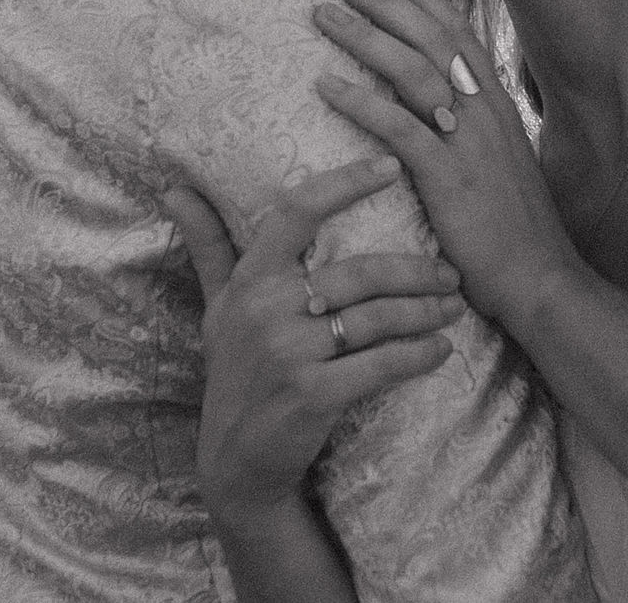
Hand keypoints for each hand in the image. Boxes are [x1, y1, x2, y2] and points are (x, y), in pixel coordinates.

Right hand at [161, 155, 462, 523]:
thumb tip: (174, 189)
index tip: (391, 167)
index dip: (345, 183)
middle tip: (451, 272)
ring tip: (454, 307)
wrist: (235, 461)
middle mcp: (267, 309)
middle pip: (361, 272)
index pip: (298, 211)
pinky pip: (381, 365)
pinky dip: (419, 356)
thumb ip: (209, 246)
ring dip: (426, 312)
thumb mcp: (217, 307)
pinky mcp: (314, 394)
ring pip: (377, 318)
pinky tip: (441, 351)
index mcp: (251, 279)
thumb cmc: (234, 370)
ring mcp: (290, 353)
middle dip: (417, 271)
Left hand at [313, 0, 579, 330]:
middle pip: (429, 37)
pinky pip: (398, 127)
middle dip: (383, 0)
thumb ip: (471, 122)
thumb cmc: (511, 224)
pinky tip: (325, 85)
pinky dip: (360, 101)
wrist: (539, 279)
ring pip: (412, 71)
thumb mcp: (497, 159)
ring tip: (323, 16)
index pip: (455, 29)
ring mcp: (468, 140)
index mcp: (495, 101)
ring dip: (364, 38)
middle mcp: (484, 109)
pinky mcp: (449, 177)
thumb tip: (438, 97)